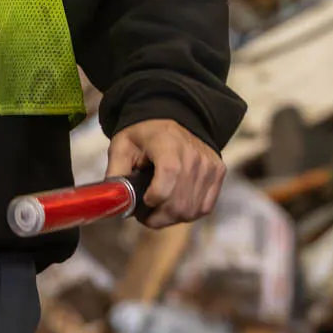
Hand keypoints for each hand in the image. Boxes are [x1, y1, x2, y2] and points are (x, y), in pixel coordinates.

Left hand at [105, 118, 224, 229]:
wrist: (173, 115)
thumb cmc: (144, 134)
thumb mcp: (122, 146)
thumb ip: (116, 173)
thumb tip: (113, 201)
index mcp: (167, 145)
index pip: (166, 184)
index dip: (152, 200)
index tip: (142, 201)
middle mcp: (193, 155)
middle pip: (178, 203)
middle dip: (158, 217)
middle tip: (145, 214)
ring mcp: (209, 165)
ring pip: (191, 210)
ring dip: (171, 218)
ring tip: (159, 209)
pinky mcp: (218, 172)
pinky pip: (204, 207)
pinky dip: (188, 213)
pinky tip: (175, 205)